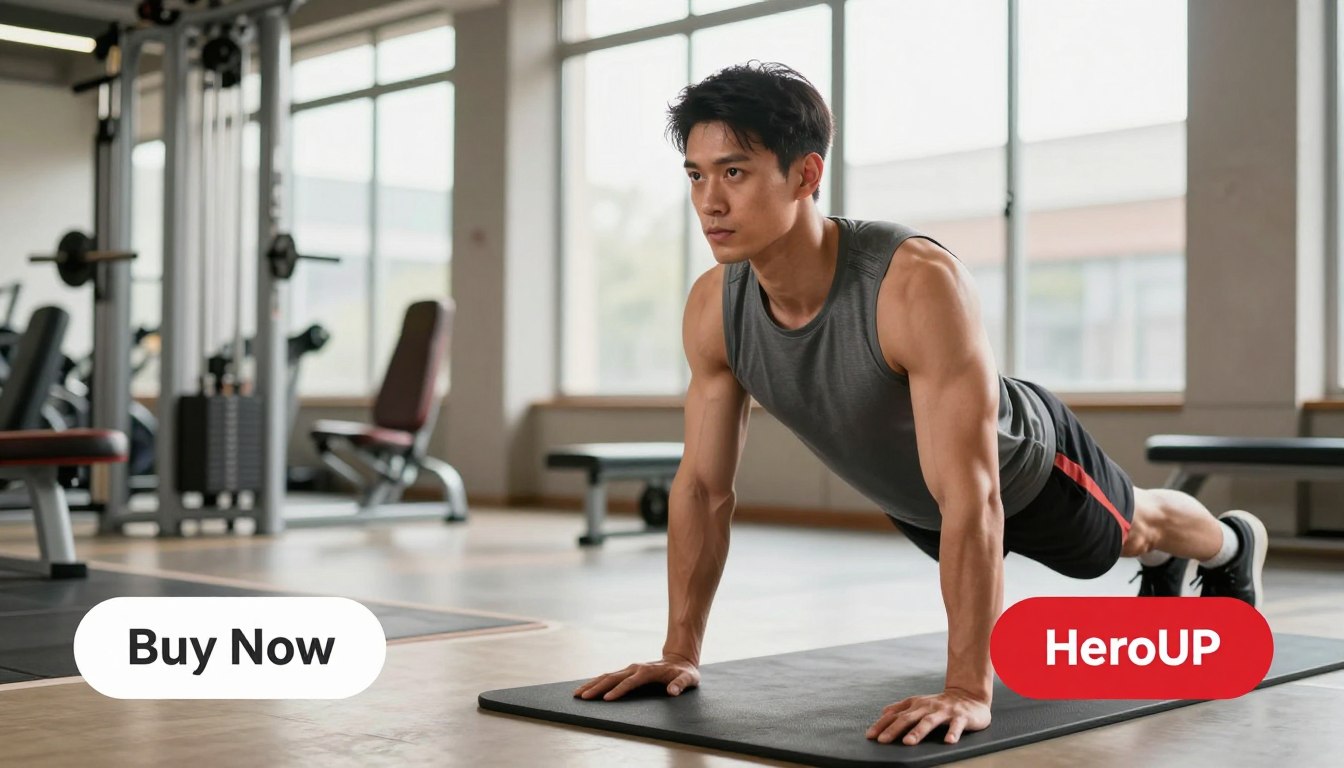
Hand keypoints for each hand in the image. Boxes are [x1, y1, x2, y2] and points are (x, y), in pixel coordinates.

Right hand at [573, 655, 699, 700]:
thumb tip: (672, 692)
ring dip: (592, 684)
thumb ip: (681, 684)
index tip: (606, 700)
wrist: (680, 660)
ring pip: (607, 676)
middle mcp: (636, 668)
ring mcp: (630, 669)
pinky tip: (586, 689)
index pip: (630, 682)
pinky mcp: (627, 672)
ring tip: (577, 694)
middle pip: (612, 677)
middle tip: (582, 697)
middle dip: (597, 687)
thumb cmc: (685, 673)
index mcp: (648, 671)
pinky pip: (609, 677)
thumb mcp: (689, 678)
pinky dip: (596, 682)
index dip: (619, 690)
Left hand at [865, 688, 990, 745]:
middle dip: (894, 729)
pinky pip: (957, 726)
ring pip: (929, 722)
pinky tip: (948, 741)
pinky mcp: (961, 717)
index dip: (882, 725)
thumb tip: (882, 713)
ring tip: (908, 742)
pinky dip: (953, 733)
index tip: (870, 736)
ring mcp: (945, 711)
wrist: (970, 696)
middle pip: (908, 718)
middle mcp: (928, 707)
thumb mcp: (919, 703)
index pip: (896, 715)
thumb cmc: (940, 704)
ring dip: (918, 732)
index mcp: (916, 704)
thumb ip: (901, 708)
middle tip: (882, 740)